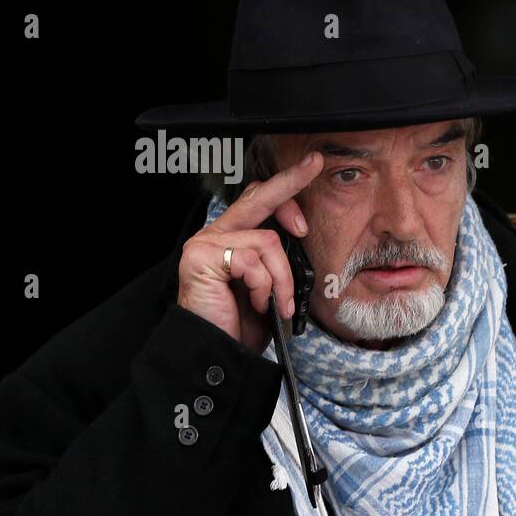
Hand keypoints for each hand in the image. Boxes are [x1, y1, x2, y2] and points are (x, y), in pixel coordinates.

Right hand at [177, 151, 322, 352]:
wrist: (218, 352)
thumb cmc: (242, 324)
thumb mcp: (269, 286)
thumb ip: (276, 258)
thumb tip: (299, 236)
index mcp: (232, 238)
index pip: (259, 201)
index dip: (286, 187)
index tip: (312, 168)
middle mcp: (216, 234)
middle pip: (259, 197)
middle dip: (291, 181)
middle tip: (314, 164)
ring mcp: (205, 244)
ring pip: (268, 242)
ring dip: (282, 278)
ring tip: (275, 303)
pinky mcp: (201, 257)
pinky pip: (252, 261)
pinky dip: (263, 286)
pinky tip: (254, 302)